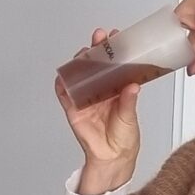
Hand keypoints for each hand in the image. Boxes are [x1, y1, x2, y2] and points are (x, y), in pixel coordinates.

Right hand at [57, 26, 141, 194]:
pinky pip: (64, 95)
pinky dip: (61, 85)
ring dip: (79, 62)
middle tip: (101, 38)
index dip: (115, 50)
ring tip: (84, 53)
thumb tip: (132, 86)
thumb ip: (128, 101)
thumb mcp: (130, 117)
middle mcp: (100, 91)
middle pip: (95, 65)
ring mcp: (86, 99)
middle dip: (96, 49)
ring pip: (79, 75)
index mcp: (117, 89)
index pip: (114, 65)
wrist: (112, 158)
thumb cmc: (124, 138)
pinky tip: (63, 76)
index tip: (117, 37)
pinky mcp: (74, 110)